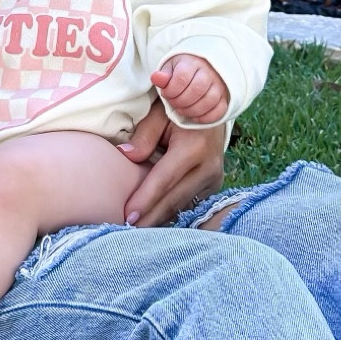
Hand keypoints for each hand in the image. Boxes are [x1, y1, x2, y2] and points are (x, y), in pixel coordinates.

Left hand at [118, 104, 226, 226]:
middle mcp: (208, 167)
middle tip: (127, 232)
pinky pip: (189, 203)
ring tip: (136, 231)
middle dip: (150, 218)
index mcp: (194, 147)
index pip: (165, 180)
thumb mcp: (160, 113)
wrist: (213, 107)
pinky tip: (153, 219)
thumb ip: (144, 135)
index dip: (146, 199)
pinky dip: (171, 211)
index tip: (128, 216)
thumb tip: (125, 155)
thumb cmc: (180, 107)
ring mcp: (214, 178)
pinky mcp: (214, 185)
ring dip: (160, 218)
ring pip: (182, 205)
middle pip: (174, 199)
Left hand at [153, 55, 229, 124]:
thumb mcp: (171, 67)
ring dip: (192, 110)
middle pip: (196, 90)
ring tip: (182, 110)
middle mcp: (209, 72)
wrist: (204, 66)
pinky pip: (220, 110)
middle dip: (180, 101)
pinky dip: (206, 117)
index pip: (181, 78)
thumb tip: (156, 78)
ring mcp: (220, 85)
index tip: (166, 93)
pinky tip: (195, 116)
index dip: (170, 91)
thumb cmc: (184, 69)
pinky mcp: (226, 97)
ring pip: (209, 101)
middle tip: (174, 103)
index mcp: (193, 62)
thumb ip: (163, 75)